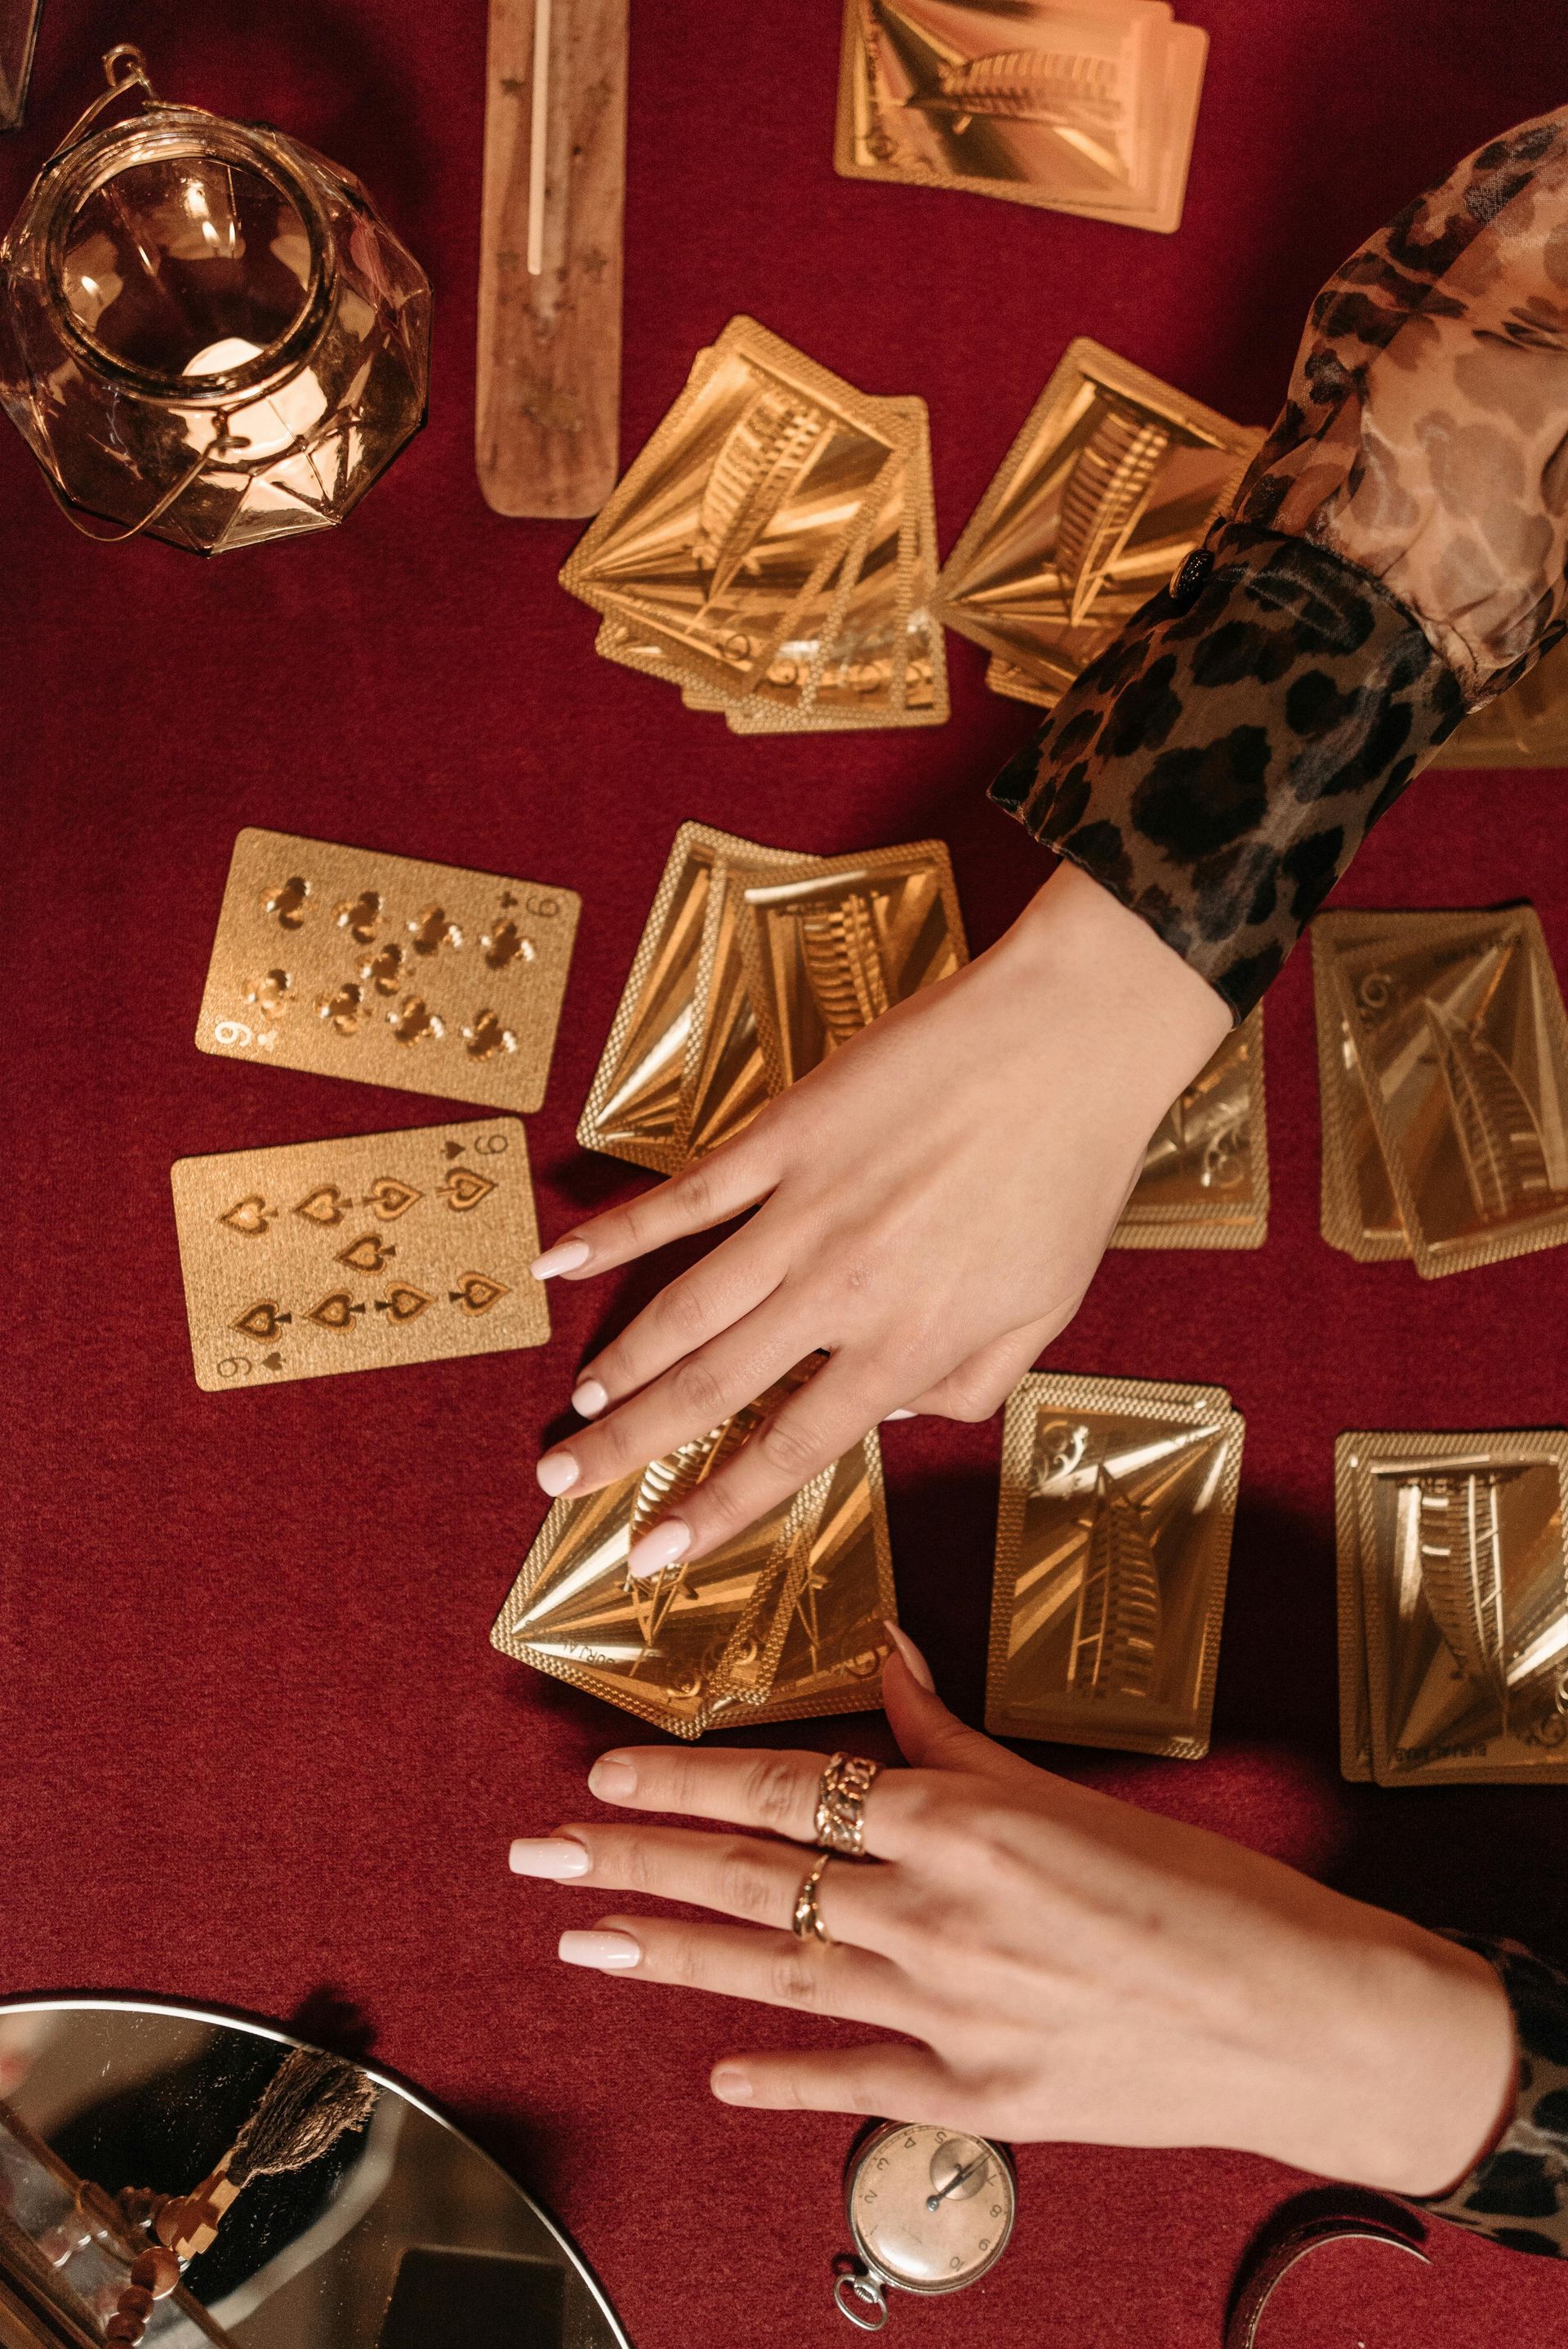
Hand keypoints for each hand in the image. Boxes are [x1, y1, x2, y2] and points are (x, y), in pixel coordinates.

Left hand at [509, 1633, 1513, 2196]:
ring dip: (662, 1955)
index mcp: (955, 1819)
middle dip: (629, 1862)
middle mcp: (931, 1910)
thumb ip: (952, 1730)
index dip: (682, 1780)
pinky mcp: (973, 2096)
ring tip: (575, 1939)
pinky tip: (712, 2069)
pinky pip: (849, 2081)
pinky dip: (777, 2076)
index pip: (783, 1785)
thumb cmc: (1194, 1886)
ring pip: (769, 1972)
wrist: (1292, 2013)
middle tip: (536, 1854)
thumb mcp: (1065, 1787)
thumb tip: (886, 1648)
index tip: (602, 1774)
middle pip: (748, 1876)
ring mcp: (944, 2011)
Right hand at [532, 864, 1231, 1574]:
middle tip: (560, 1483)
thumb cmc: (1074, 1172)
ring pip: (686, 1308)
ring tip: (574, 1407)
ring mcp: (803, 1211)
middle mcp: (841, 1291)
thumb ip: (970, 1384)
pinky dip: (616, 1234)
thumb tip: (892, 1421)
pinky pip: (684, 1198)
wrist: (1076, 1037)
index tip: (655, 1553)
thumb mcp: (1047, 1309)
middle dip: (628, 1447)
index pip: (792, 1448)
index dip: (715, 1507)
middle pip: (711, 1388)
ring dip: (620, 1366)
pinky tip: (562, 1264)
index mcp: (908, 1343)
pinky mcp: (784, 1137)